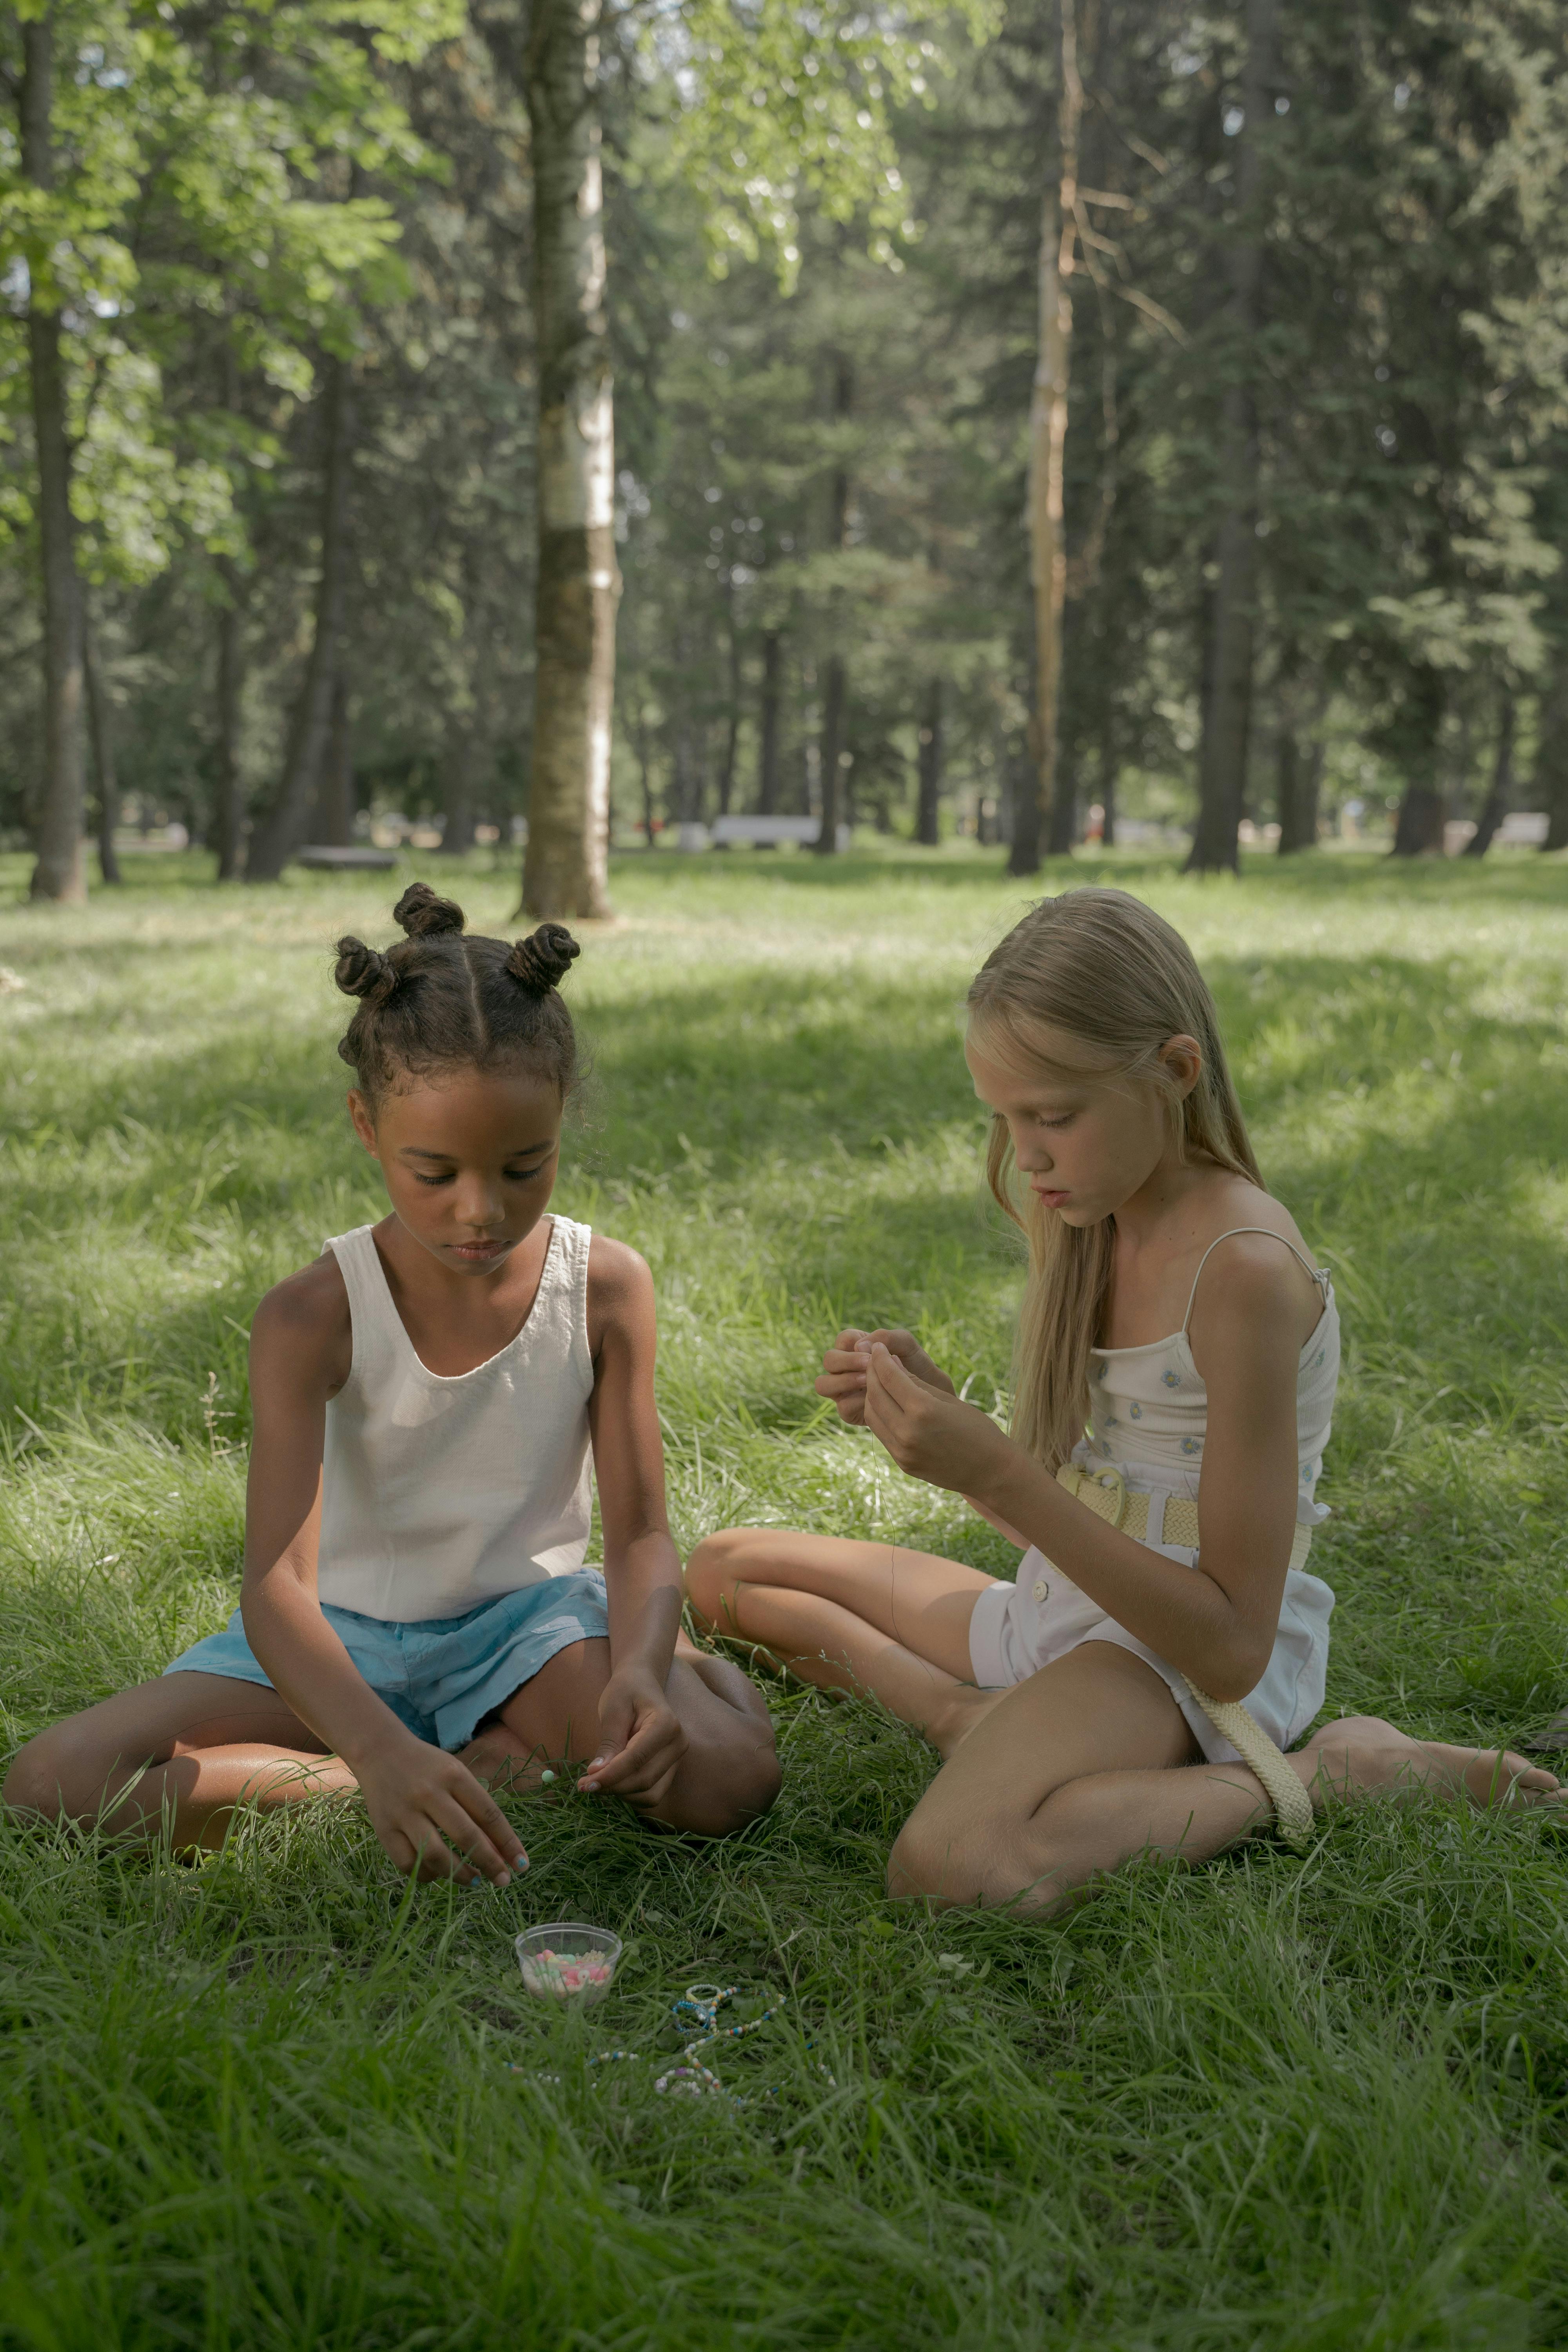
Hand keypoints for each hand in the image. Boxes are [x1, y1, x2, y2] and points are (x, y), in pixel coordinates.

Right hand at [355, 1729, 527, 1886]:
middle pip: (466, 1836)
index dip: (508, 1843)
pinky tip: (438, 1874)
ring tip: (474, 1880)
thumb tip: (500, 1849)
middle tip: (503, 1880)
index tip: (521, 1865)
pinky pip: (408, 1864)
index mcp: (454, 1776)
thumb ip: (476, 1807)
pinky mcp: (384, 1830)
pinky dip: (427, 1875)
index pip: (488, 1814)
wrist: (380, 1752)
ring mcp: (404, 1813)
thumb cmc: (428, 1766)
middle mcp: (430, 1793)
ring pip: (436, 1856)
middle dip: (490, 1863)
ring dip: (460, 1874)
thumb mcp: (456, 1774)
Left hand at [579, 1666, 687, 1809]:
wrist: (642, 1684)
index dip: (610, 1775)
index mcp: (666, 1724)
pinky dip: (630, 1794)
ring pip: (649, 1794)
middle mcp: (678, 1744)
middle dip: (612, 1787)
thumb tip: (596, 1773)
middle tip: (584, 1785)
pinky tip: (613, 1781)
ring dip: (621, 1794)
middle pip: (644, 1780)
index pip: (636, 1759)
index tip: (585, 1783)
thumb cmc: (626, 1691)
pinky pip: (651, 1794)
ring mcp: (676, 1759)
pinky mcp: (670, 1770)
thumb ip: (608, 1742)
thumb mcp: (613, 1709)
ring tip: (597, 1781)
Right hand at [815, 1326, 954, 1425]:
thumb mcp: (908, 1346)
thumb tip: (859, 1345)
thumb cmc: (918, 1367)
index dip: (852, 1345)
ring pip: (824, 1384)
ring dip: (844, 1381)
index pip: (842, 1340)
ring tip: (868, 1383)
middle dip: (846, 1362)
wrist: (933, 1398)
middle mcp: (847, 1368)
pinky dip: (855, 1403)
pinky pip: (842, 1407)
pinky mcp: (851, 1411)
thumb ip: (887, 1337)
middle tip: (868, 1366)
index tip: (871, 1353)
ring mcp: (846, 1390)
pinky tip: (872, 1402)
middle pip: (828, 1360)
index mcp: (858, 1348)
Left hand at [863, 1340, 1010, 1493]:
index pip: (889, 1377)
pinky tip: (888, 1403)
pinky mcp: (902, 1463)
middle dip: (872, 1373)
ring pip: (872, 1414)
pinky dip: (879, 1414)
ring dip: (872, 1394)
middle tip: (876, 1360)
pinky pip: (881, 1433)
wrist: (991, 1472)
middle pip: (875, 1394)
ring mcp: (902, 1451)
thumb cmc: (977, 1429)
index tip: (879, 1346)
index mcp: (923, 1410)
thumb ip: (916, 1382)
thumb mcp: (948, 1399)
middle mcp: (908, 1432)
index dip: (880, 1358)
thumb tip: (890, 1362)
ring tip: (880, 1381)